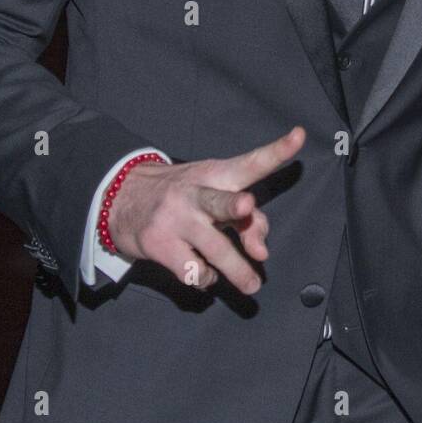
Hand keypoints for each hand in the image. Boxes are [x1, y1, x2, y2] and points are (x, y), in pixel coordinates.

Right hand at [107, 127, 304, 294]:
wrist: (122, 197)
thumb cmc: (183, 197)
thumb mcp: (212, 192)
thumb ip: (246, 218)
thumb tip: (261, 253)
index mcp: (216, 174)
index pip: (250, 162)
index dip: (276, 151)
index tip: (299, 136)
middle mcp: (196, 193)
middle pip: (220, 201)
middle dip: (234, 205)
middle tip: (247, 207)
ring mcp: (176, 220)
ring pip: (214, 249)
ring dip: (238, 271)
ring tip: (251, 286)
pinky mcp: (160, 244)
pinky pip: (194, 271)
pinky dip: (205, 278)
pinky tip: (204, 273)